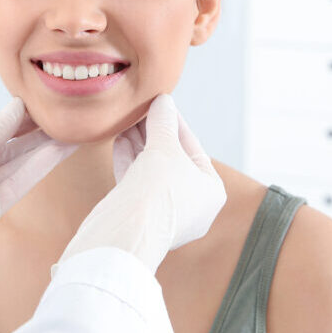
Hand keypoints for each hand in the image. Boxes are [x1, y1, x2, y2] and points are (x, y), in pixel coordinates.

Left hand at [0, 98, 77, 290]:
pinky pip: (19, 184)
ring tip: (74, 132)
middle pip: (14, 149)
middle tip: (69, 118)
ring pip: (21, 166)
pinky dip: (40, 166)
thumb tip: (17, 106)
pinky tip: (59, 149)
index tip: (47, 105)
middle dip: (40, 134)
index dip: (22, 119)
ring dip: (47, 149)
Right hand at [55, 94, 225, 274]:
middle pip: (172, 159)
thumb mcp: (165, 148)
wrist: (127, 231)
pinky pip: (139, 184)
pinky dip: (130, 162)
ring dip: (139, 145)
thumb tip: (163, 101)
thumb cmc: (158, 189)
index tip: (161, 102)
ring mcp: (167, 214)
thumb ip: (164, 123)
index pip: (193, 147)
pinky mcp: (143, 218)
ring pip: (153, 171)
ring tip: (126, 121)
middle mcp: (193, 205)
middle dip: (153, 133)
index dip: (175, 121)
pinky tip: (119, 140)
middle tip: (140, 110)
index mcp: (211, 192)